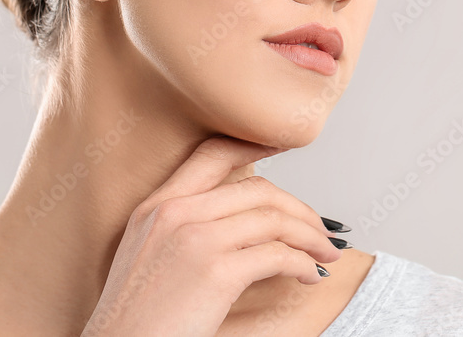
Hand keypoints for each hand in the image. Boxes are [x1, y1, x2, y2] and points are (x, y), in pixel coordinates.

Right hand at [80, 136, 342, 335]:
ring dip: (310, 237)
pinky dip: (304, 263)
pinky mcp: (216, 271)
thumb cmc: (137, 319)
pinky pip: (278, 255)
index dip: (254, 144)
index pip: (212, 155)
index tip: (285, 144)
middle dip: (300, 209)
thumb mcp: (148, 256)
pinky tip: (310, 275)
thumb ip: (183, 228)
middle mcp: (175, 213)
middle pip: (258, 189)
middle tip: (320, 230)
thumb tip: (243, 224)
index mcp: (155, 207)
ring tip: (325, 254)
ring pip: (274, 219)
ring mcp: (196, 239)